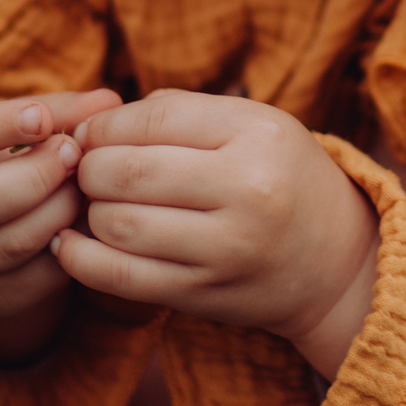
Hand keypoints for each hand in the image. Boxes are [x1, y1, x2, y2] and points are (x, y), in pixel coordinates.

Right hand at [0, 89, 124, 364]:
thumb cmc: (9, 159)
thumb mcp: (21, 127)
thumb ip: (59, 111)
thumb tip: (108, 101)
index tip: (40, 117)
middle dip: (37, 177)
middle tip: (74, 154)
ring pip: (12, 242)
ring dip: (60, 211)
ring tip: (82, 188)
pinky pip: (38, 277)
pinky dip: (71, 248)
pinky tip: (83, 224)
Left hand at [58, 91, 380, 378]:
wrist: (334, 264)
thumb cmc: (283, 179)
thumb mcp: (256, 125)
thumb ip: (181, 111)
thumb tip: (95, 122)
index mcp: (259, 136)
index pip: (155, 118)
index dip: (107, 124)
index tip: (92, 132)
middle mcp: (246, 189)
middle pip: (126, 170)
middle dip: (89, 166)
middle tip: (89, 169)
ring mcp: (225, 248)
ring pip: (116, 222)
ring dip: (90, 210)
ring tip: (99, 203)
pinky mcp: (202, 294)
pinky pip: (118, 276)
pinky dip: (79, 257)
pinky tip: (71, 242)